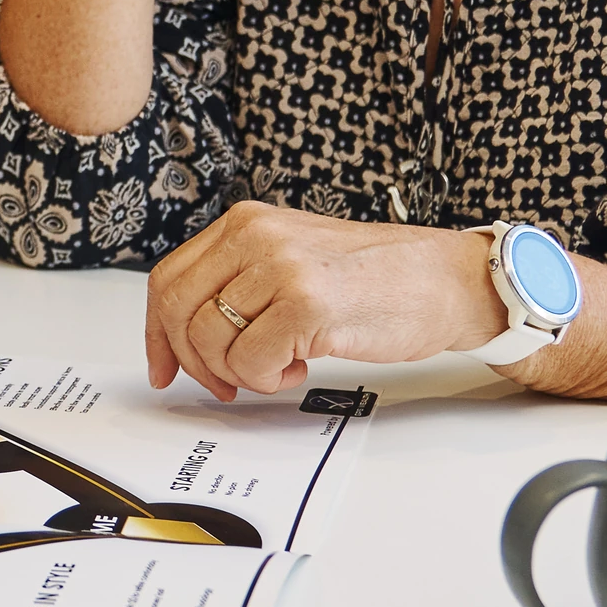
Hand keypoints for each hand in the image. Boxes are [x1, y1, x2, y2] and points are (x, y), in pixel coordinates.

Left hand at [143, 204, 498, 396]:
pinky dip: (269, 379)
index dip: (159, 333)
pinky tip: (300, 366)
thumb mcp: (294, 259)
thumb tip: (187, 335)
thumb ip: (241, 283)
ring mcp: (281, 267)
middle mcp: (256, 236)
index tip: (164, 368)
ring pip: (213, 341)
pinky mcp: (307, 304)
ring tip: (280, 366)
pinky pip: (252, 361)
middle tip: (226, 383)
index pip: (169, 280)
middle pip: (179, 312)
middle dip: (195, 361)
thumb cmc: (380, 277)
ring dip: (241, 373)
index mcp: (246, 223)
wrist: (448, 281)